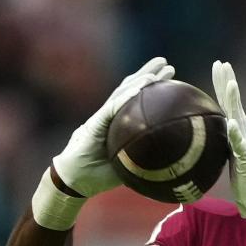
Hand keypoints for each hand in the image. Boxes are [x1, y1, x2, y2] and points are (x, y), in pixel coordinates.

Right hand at [54, 57, 174, 196]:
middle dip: (147, 74)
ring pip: (122, 93)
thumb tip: (171, 161)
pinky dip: (125, 98)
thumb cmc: (98, 176)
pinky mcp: (93, 125)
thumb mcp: (128, 166)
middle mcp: (110, 116)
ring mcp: (101, 118)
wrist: (74, 181)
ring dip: (140, 79)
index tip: (171, 80)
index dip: (151, 89)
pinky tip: (139, 89)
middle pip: (130, 89)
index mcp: (118, 124)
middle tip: (166, 64)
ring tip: (158, 69)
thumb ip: (144, 159)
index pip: (136, 101)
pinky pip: (111, 109)